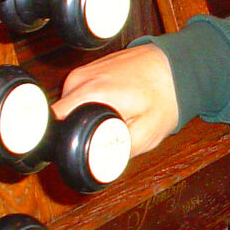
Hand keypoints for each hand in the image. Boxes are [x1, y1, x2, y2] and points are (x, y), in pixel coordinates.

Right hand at [54, 43, 178, 155]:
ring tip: (112, 117)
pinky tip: (112, 106)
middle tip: (104, 134)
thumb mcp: (147, 133)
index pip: (53, 122)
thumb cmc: (166, 97)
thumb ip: (119, 149)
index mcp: (90, 93)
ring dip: (84, 117)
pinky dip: (91, 104)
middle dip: (75, 131)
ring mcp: (82, 72)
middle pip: (60, 116)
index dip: (62, 141)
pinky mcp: (88, 70)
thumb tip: (96, 162)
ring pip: (68, 106)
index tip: (77, 150)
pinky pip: (78, 94)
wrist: (177, 66)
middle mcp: (80, 79)